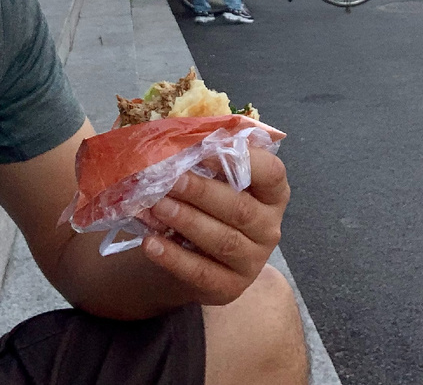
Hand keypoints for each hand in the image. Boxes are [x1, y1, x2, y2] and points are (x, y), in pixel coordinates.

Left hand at [141, 148, 288, 305]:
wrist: (192, 255)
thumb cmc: (205, 204)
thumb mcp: (213, 178)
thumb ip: (208, 157)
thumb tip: (187, 136)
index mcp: (272, 193)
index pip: (272, 173)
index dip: (245, 160)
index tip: (209, 150)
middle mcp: (269, 228)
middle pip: (240, 209)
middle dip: (202, 193)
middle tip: (170, 180)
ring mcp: (253, 261)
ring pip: (223, 240)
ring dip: (187, 221)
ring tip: (157, 206)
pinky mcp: (230, 287)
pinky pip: (202, 272)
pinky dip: (174, 257)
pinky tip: (150, 243)